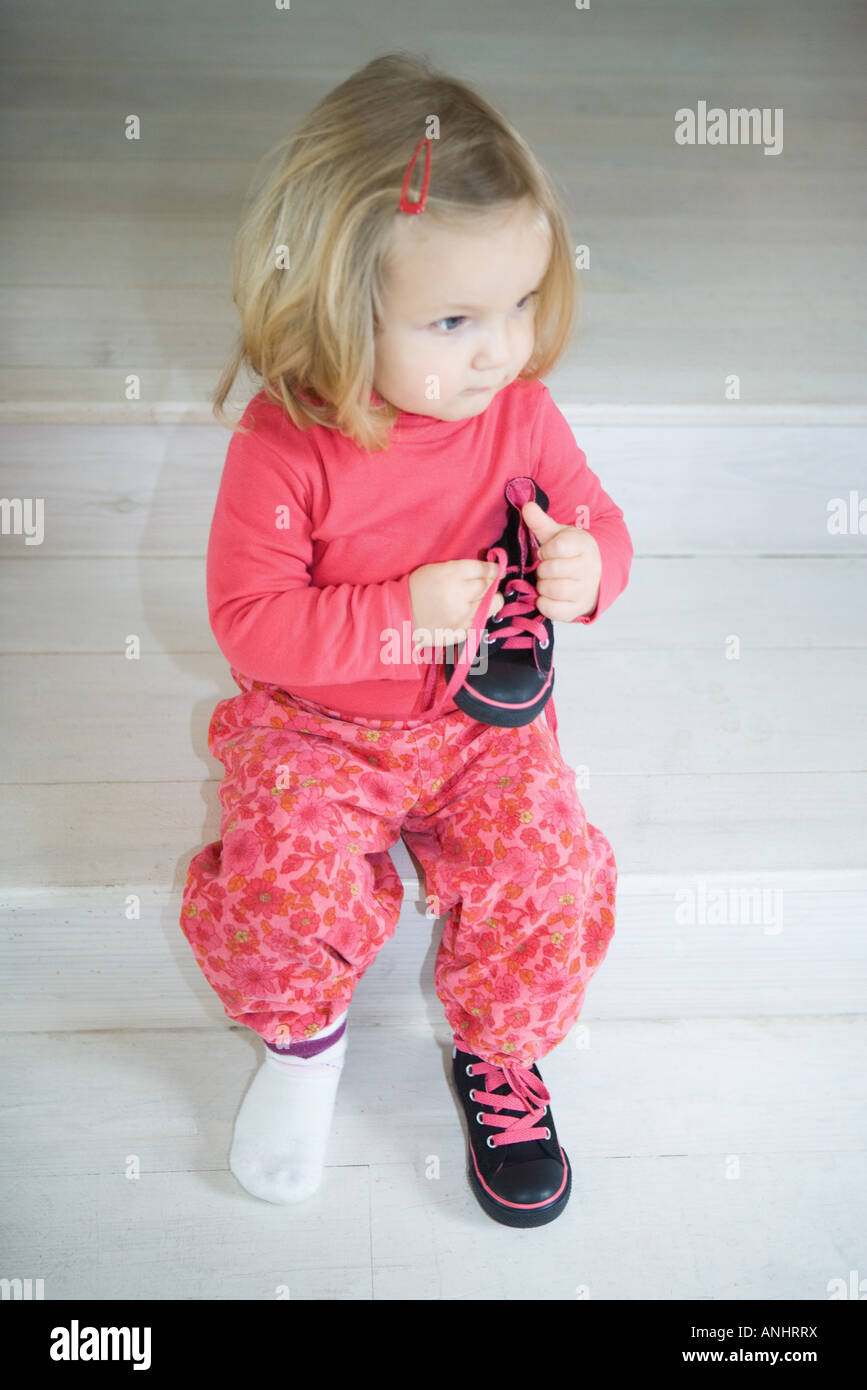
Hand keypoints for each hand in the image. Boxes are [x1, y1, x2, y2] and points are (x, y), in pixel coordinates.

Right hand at [408, 558, 504, 651]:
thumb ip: (461, 570)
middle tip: (486, 584)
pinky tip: (466, 613)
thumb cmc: (416, 589)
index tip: (495, 570)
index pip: (484, 569)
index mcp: (452, 574)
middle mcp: (461, 594)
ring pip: (493, 605)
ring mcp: (463, 615)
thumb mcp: (435, 570)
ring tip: (479, 599)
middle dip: (491, 584)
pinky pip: (481, 620)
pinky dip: (478, 615)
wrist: (400, 616)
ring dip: (489, 600)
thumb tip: (485, 571)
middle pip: (490, 586)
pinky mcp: (462, 631)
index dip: (492, 569)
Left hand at [521, 499, 600, 620]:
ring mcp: (584, 591)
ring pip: (553, 590)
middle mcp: (588, 569)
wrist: (593, 576)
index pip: (557, 547)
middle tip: (546, 568)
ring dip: (542, 586)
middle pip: (551, 570)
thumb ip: (541, 522)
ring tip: (547, 581)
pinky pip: (554, 610)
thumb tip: (526, 506)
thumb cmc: (571, 553)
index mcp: (584, 546)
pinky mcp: (577, 609)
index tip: (546, 552)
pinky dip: (545, 604)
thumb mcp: (558, 535)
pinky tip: (546, 596)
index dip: (545, 551)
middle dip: (542, 569)